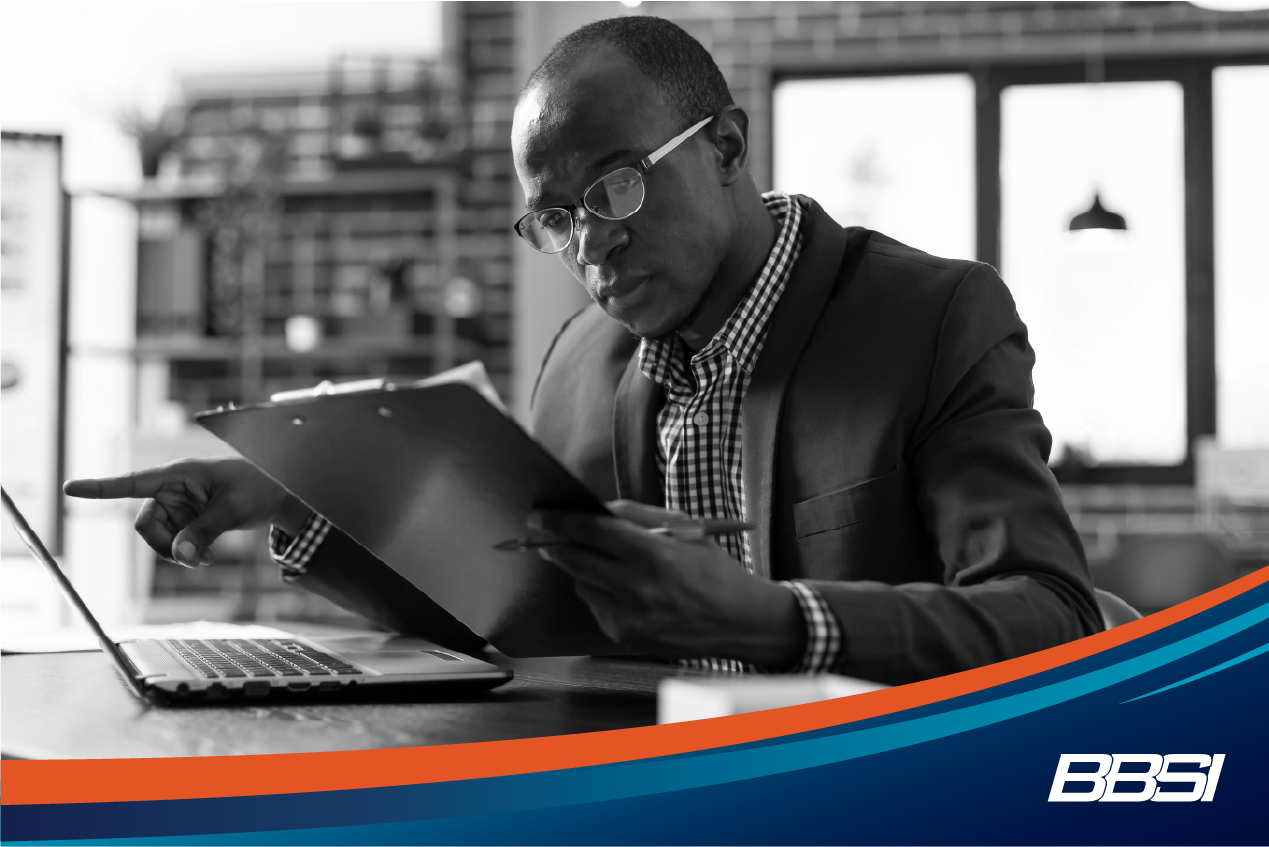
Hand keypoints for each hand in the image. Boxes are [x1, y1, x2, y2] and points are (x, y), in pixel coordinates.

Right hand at [63, 459, 307, 567]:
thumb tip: (179, 556)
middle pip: (145, 524)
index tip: (71, 488)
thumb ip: (204, 532)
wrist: (279, 493)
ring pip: (157, 537)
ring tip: (205, 559)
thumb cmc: (258, 487)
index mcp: (178, 474)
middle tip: (193, 559)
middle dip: (163, 545)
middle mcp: (171, 489)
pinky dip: (184, 553)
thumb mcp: (233, 509)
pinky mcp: (186, 519)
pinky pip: (171, 542)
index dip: (101, 488)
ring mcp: (178, 505)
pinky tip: (205, 557)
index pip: (132, 482)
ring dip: (176, 552)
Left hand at [532, 500, 804, 667]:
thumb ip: (637, 515)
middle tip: (546, 535)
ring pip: (582, 584)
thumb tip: (598, 508)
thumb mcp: (685, 529)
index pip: (592, 532)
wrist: (741, 622)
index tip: (540, 515)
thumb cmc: (714, 570)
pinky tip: (627, 592)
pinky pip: (595, 607)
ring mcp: (630, 617)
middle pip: (575, 559)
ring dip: (584, 570)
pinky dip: (601, 594)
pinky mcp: (626, 637)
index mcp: (655, 554)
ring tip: (612, 566)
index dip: (560, 521)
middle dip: (556, 544)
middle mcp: (638, 588)